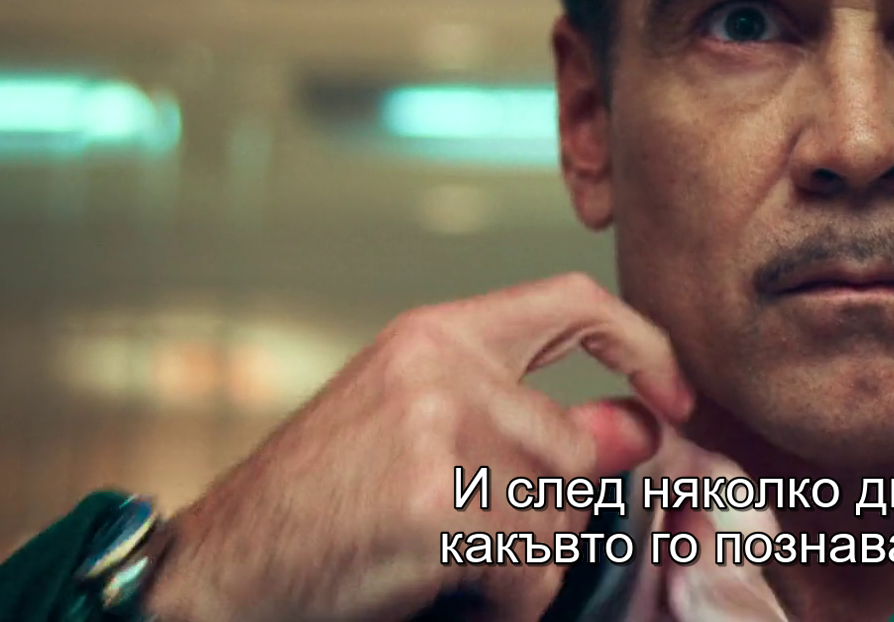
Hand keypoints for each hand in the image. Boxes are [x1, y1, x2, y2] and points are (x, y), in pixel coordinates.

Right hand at [143, 274, 694, 621]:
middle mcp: (441, 368)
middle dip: (546, 513)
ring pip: (560, 518)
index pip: (574, 301)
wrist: (220, 572)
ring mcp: (439, 432)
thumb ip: (528, 423)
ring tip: (431, 557)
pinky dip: (500, 603)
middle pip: (577, 449)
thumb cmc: (314, 508)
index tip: (673, 400)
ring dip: (516, 564)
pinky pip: (529, 573)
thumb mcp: (417, 429)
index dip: (644, 346)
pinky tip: (428, 583)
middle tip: (466, 535)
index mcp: (435, 336)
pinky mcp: (436, 506)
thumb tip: (640, 428)